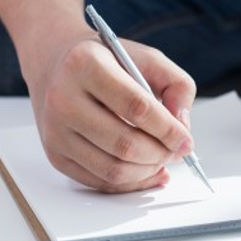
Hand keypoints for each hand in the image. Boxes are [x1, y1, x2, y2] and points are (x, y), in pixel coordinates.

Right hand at [28, 32, 196, 192]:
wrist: (56, 66)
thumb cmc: (106, 62)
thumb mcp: (147, 58)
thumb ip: (176, 86)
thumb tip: (182, 126)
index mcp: (86, 64)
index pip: (136, 107)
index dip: (168, 130)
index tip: (186, 140)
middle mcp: (63, 98)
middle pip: (124, 144)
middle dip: (160, 154)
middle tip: (176, 151)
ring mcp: (55, 130)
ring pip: (113, 169)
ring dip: (147, 171)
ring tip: (163, 159)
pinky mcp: (55, 155)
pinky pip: (99, 181)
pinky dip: (130, 182)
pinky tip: (147, 171)